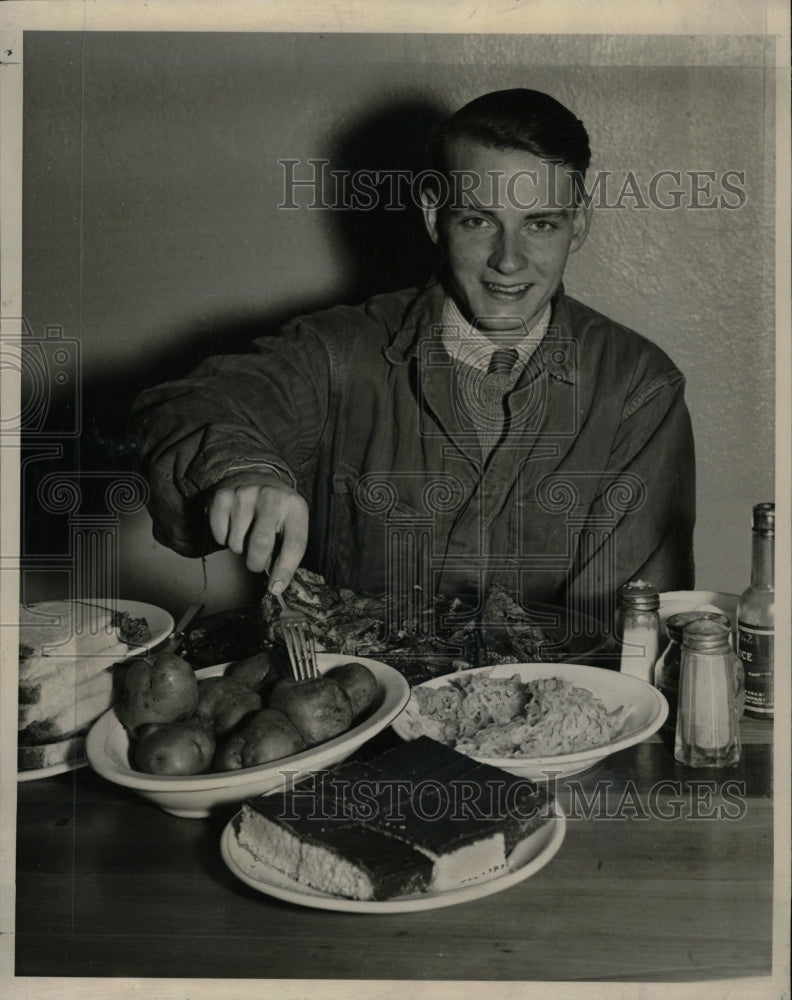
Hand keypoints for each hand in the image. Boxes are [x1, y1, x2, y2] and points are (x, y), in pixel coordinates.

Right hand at [208, 475, 308, 592]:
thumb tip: (276, 586)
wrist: (252, 477)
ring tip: (245, 533)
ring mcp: (245, 494)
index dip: (285, 570)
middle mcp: (271, 497)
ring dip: (239, 548)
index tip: (275, 587)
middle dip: (255, 563)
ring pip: (236, 543)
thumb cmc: (276, 511)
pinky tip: (232, 524)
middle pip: (260, 544)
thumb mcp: (290, 523)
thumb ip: (286, 551)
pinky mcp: (222, 496)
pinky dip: (223, 539)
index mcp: (295, 507)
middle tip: (255, 563)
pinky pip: (219, 535)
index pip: (294, 544)